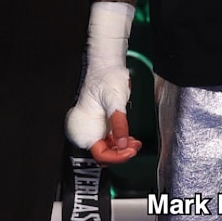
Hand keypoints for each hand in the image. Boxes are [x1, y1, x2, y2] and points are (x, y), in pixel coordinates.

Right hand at [65, 1, 139, 164]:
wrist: (106, 64)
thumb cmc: (106, 77)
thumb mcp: (114, 100)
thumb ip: (118, 123)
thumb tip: (123, 144)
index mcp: (86, 126)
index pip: (99, 153)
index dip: (115, 157)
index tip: (129, 152)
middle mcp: (89, 129)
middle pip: (104, 154)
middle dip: (121, 153)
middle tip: (135, 146)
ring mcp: (96, 127)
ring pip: (108, 148)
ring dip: (122, 149)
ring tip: (135, 143)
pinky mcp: (102, 123)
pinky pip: (110, 140)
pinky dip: (121, 142)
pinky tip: (130, 138)